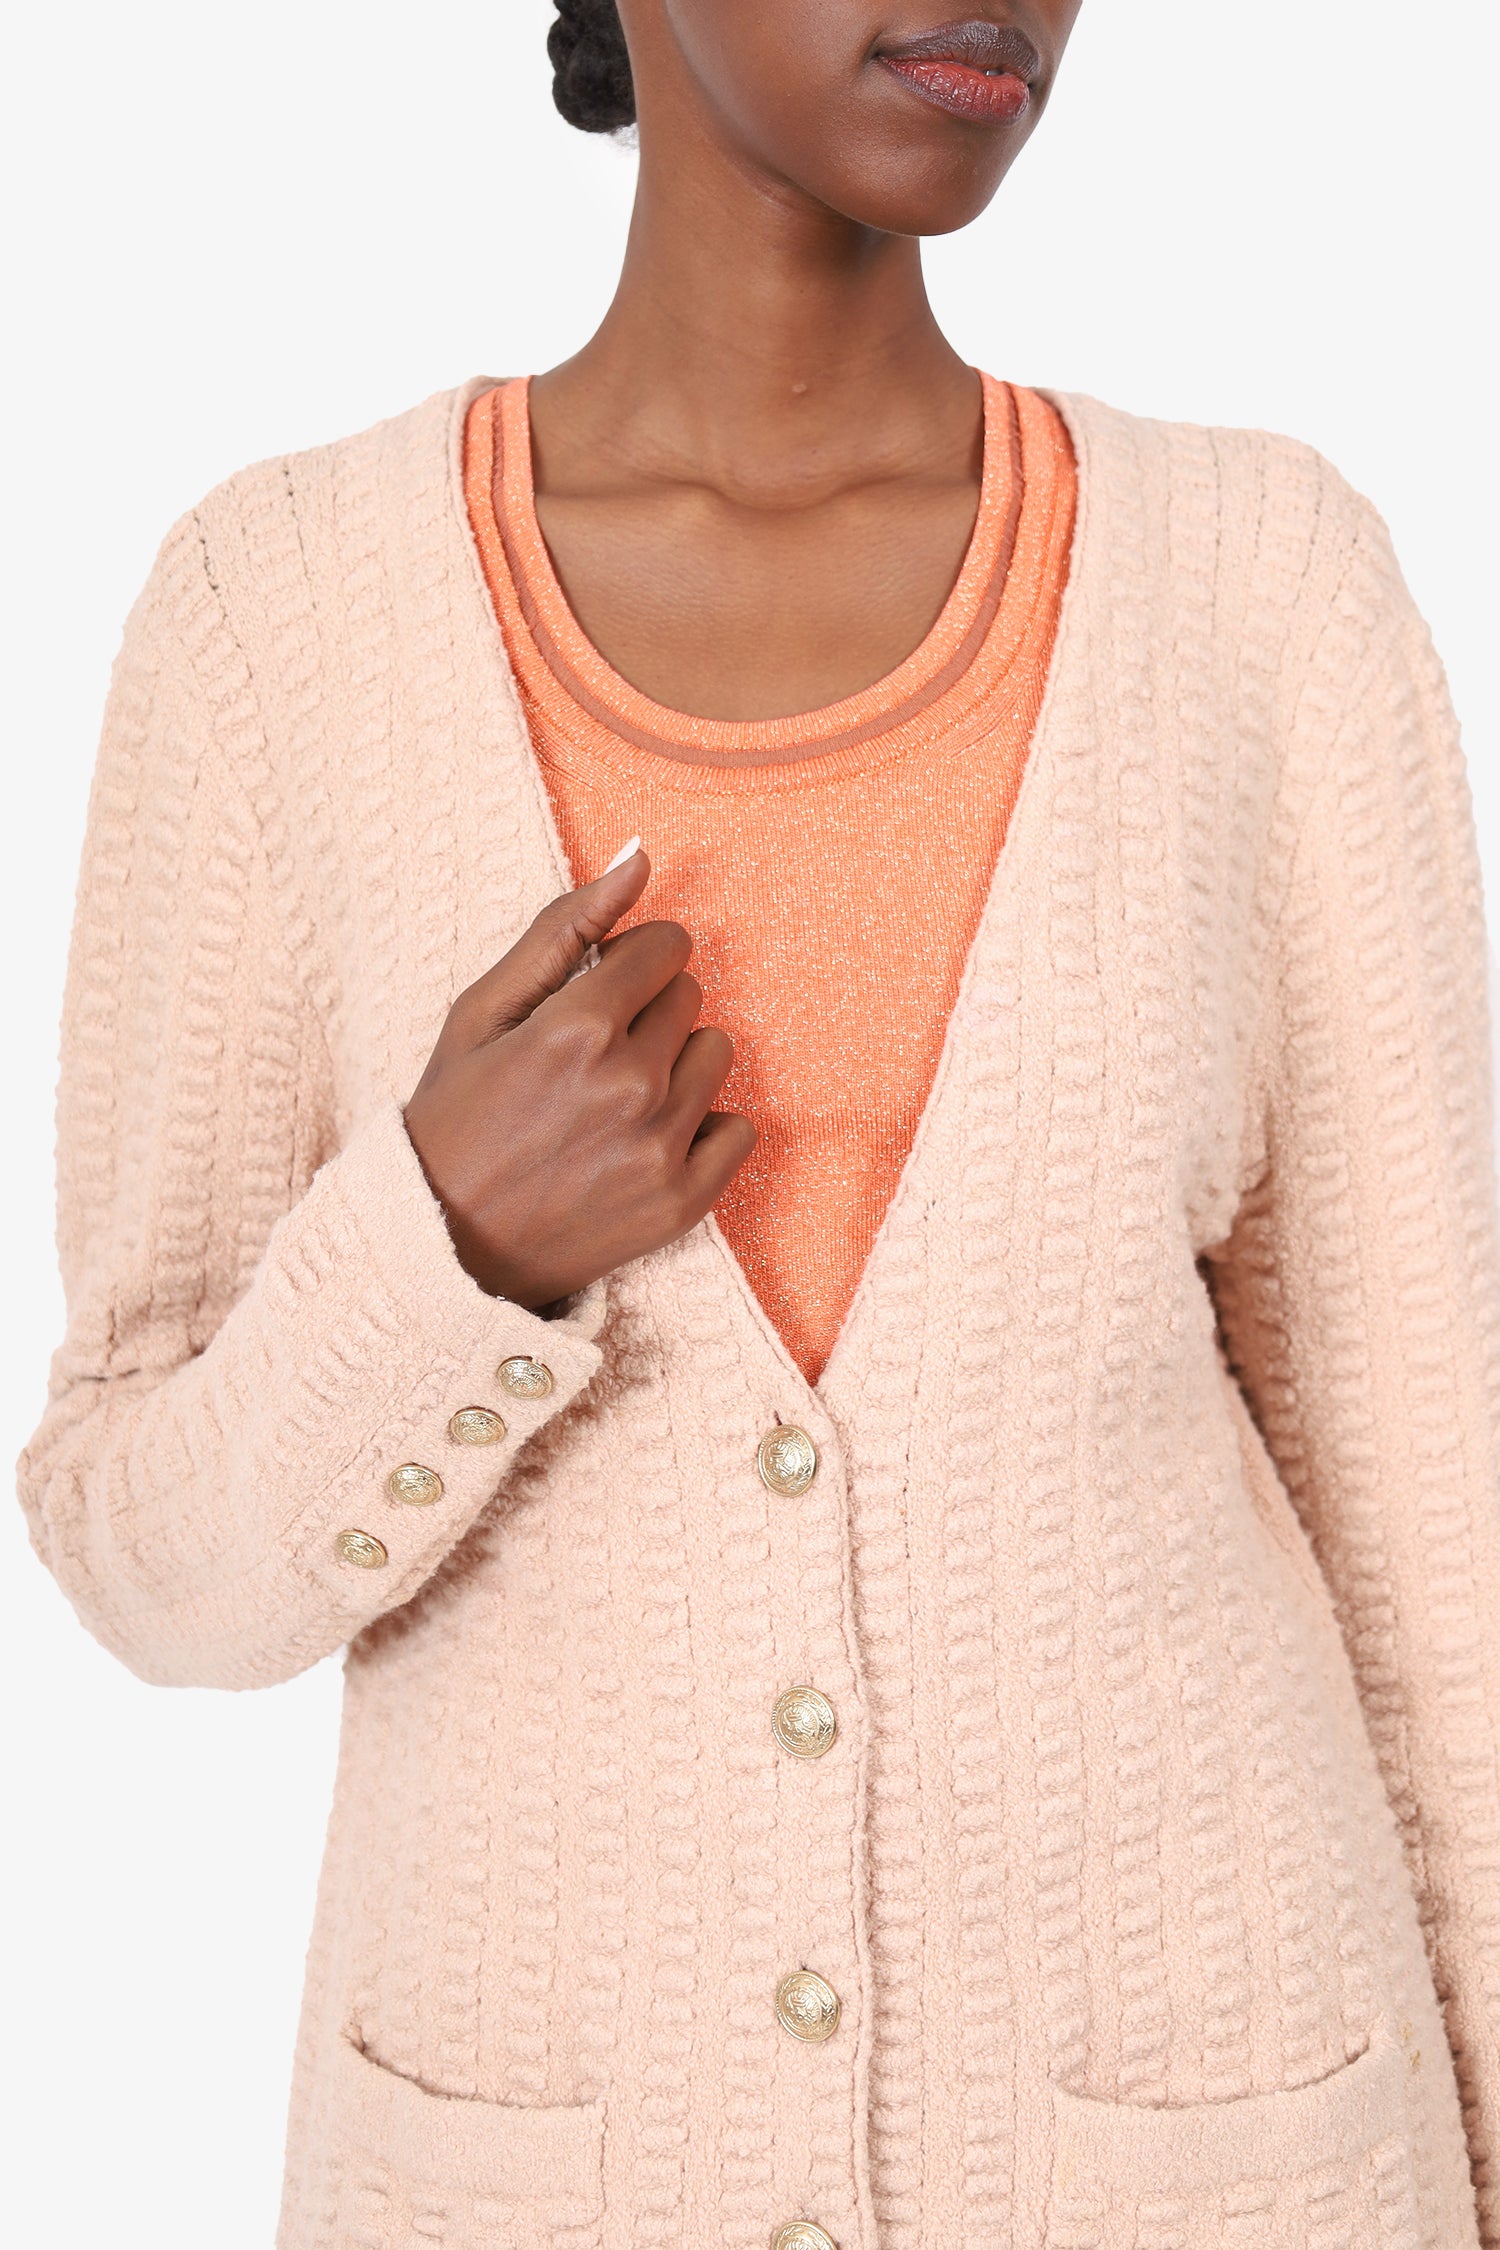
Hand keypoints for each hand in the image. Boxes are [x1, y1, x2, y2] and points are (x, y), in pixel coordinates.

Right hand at [403, 852, 754, 1306]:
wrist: (440, 1245)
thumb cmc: (453, 1117)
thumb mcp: (482, 1011)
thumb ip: (563, 927)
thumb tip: (639, 858)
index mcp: (577, 1027)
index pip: (666, 946)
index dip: (632, 962)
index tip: (599, 992)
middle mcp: (630, 1084)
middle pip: (691, 998)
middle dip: (649, 1011)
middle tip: (591, 1056)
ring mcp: (661, 1146)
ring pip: (718, 1056)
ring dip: (676, 1065)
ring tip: (615, 1099)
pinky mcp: (682, 1202)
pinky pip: (738, 1129)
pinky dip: (702, 1129)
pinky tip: (645, 1139)